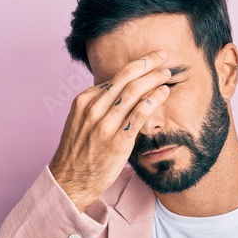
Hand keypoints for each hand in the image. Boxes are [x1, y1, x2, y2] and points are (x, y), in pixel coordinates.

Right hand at [49, 49, 171, 211]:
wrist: (69, 181)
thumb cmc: (78, 153)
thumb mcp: (81, 122)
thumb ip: (98, 107)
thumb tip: (119, 95)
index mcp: (84, 101)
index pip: (114, 78)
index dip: (135, 67)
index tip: (149, 62)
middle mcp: (93, 109)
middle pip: (125, 78)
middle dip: (147, 63)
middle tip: (162, 56)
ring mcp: (105, 125)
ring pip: (134, 92)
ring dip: (154, 78)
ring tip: (167, 73)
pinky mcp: (118, 141)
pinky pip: (139, 113)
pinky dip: (153, 99)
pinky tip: (163, 92)